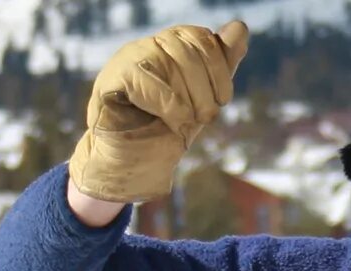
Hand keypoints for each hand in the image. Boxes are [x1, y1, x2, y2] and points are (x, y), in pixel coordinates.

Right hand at [68, 19, 250, 206]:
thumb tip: (240, 27)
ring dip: (187, 99)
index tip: (224, 100)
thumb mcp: (202, 98)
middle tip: (206, 117)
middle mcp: (149, 45)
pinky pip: (143, 79)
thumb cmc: (166, 130)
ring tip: (186, 124)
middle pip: (187, 49)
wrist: (133, 164)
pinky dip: (167, 105)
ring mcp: (128, 60)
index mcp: (172, 45)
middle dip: (205, 89)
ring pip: (167, 61)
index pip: (201, 37)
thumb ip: (221, 65)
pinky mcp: (111, 79)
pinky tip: (172, 122)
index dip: (219, 67)